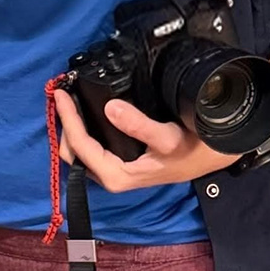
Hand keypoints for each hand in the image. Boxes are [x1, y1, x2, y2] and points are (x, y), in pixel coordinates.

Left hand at [53, 88, 236, 191]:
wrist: (208, 158)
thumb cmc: (191, 151)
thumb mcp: (168, 138)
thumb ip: (139, 126)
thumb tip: (111, 108)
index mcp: (117, 176)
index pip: (81, 146)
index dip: (68, 120)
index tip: (61, 95)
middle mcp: (111, 176)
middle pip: (72, 151)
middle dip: (64, 124)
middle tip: (60, 94)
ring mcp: (113, 170)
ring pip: (79, 150)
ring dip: (72, 126)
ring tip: (67, 99)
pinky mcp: (118, 162)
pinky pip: (91, 146)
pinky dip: (84, 128)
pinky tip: (84, 111)